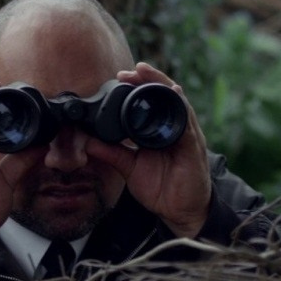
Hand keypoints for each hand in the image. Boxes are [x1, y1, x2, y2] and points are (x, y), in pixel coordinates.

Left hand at [86, 63, 211, 236]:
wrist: (180, 211)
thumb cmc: (161, 187)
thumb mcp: (130, 167)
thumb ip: (111, 152)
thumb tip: (87, 141)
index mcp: (160, 130)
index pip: (152, 101)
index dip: (139, 85)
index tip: (120, 76)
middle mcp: (175, 128)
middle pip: (166, 96)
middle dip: (150, 79)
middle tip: (132, 69)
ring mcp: (186, 136)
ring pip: (177, 104)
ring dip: (163, 87)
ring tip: (149, 74)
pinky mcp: (193, 148)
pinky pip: (187, 126)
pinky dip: (180, 111)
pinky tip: (175, 97)